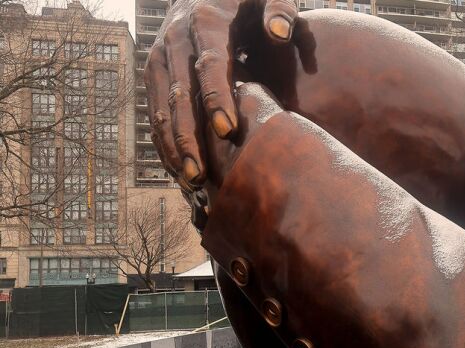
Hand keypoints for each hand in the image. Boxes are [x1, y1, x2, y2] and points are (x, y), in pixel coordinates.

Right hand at [144, 0, 298, 188]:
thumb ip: (279, 10)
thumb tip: (280, 31)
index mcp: (205, 20)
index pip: (210, 64)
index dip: (217, 98)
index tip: (227, 131)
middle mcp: (174, 39)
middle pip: (178, 93)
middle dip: (188, 137)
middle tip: (201, 175)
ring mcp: (159, 56)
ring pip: (160, 107)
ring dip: (173, 146)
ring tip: (190, 182)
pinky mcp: (154, 72)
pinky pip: (154, 111)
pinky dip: (164, 141)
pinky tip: (178, 170)